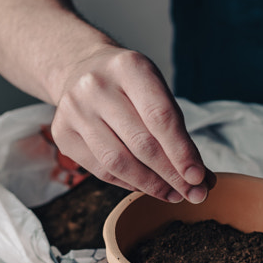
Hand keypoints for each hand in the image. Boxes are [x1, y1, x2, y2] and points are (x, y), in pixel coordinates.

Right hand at [51, 45, 214, 202]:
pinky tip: (145, 186)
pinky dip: (127, 183)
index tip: (199, 178)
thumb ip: (177, 130)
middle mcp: (96, 86)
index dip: (182, 152)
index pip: (161, 117)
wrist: (81, 69)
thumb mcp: (156, 91)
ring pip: (118, 162)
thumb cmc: (129, 85)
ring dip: (150, 185)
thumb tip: (200, 176)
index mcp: (129, 67)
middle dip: (172, 175)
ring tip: (172, 195)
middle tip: (193, 194)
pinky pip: (100, 170)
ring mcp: (74, 109)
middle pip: (141, 143)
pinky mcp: (62, 133)